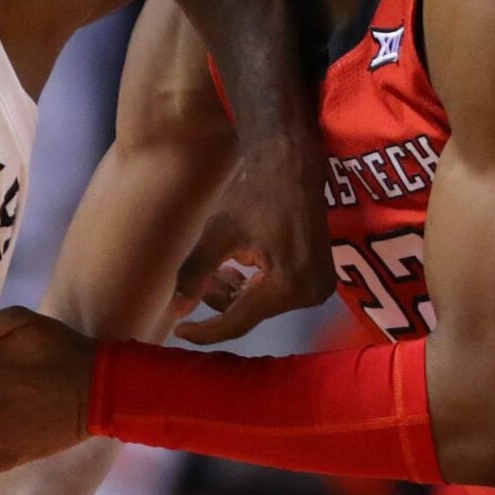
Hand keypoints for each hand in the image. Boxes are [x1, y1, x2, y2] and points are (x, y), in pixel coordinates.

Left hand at [169, 128, 335, 344]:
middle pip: (251, 313)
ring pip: (261, 304)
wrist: (293, 164)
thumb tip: (176, 310)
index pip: (239, 321)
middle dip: (220, 301)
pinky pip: (276, 293)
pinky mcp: (319, 278)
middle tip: (200, 280)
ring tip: (216, 268)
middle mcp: (310, 294)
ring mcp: (318, 288)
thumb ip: (196, 273)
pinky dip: (253, 286)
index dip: (205, 329)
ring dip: (235, 292)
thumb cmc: (255, 192)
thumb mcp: (219, 233)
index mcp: (289, 285)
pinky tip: (237, 266)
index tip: (178, 330)